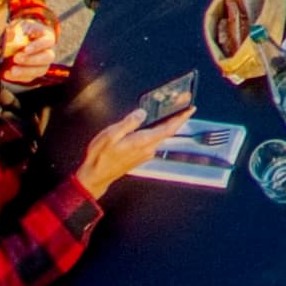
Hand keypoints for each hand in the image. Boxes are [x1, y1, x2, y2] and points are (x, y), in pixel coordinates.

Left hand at [0, 13, 61, 85]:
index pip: (48, 41)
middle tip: (16, 58)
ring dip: (26, 71)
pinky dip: (18, 78)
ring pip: (40, 70)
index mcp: (47, 37)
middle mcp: (48, 51)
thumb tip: (10, 35)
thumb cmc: (20, 30)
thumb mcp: (18, 26)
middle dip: (32, 60)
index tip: (25, 49)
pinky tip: (7, 74)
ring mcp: (42, 64)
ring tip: (12, 70)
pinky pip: (29, 78)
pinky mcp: (33, 73)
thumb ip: (14, 29)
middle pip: (47, 58)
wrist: (17, 41)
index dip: (37, 46)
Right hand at [75, 101, 191, 193]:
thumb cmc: (100, 157)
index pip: (168, 129)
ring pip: (161, 136)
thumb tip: (142, 113)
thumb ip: (129, 123)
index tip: (190, 109)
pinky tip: (154, 125)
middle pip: (167, 132)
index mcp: (142, 142)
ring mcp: (145, 154)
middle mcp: (147, 149)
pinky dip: (157, 131)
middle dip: (176, 119)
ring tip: (170, 113)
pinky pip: (153, 141)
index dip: (180, 118)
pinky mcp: (140, 156)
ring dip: (167, 125)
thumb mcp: (111, 135)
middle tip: (183, 107)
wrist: (95, 177)